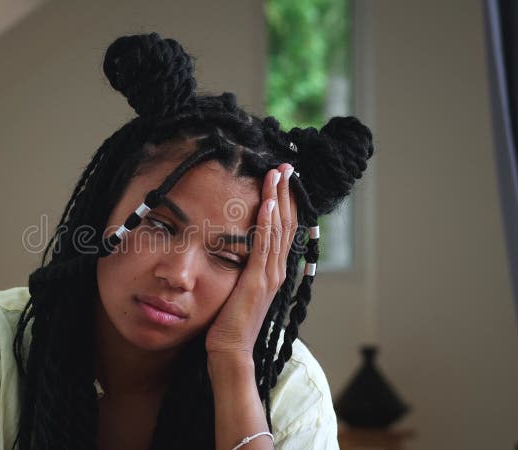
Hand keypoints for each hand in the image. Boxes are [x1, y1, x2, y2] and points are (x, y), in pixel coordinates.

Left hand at [205, 163, 297, 357]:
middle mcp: (278, 270)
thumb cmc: (230, 323)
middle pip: (287, 222)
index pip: (284, 228)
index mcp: (274, 270)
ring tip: (277, 174)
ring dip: (278, 199)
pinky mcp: (257, 281)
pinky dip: (267, 223)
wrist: (230, 351)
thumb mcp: (239, 288)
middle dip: (286, 192)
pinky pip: (264, 246)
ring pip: (279, 229)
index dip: (286, 201)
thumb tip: (236, 249)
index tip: (283, 178)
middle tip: (286, 166)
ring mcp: (270, 275)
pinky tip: (267, 203)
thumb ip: (243, 268)